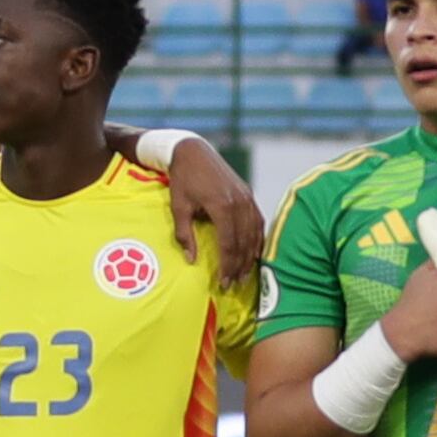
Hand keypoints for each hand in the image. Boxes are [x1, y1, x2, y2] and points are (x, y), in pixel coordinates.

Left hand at [159, 138, 265, 285]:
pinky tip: (253, 253)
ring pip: (254, 234)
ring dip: (250, 256)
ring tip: (244, 275)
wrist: (193, 152)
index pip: (229, 244)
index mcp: (222, 206)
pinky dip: (257, 239)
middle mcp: (239, 203)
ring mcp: (247, 198)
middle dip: (239, 266)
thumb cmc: (183, 180)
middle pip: (244, 242)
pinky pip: (258, 222)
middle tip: (234, 285)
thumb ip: (184, 234)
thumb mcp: (178, 207)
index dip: (227, 266)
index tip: (223, 283)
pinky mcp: (249, 195)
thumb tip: (191, 260)